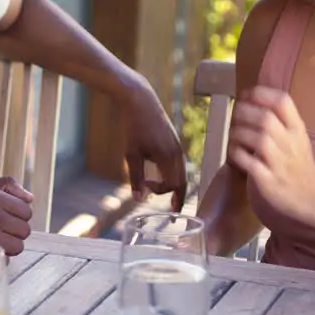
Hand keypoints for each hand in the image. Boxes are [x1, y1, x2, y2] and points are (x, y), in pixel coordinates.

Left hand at [121, 77, 187, 210]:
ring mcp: (177, 147)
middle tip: (174, 213)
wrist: (140, 101)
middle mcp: (177, 153)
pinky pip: (179, 164)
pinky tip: (166, 177)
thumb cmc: (134, 126)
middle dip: (178, 196)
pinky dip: (175, 174)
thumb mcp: (132, 154)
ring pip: (182, 172)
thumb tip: (138, 199)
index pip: (174, 185)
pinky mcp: (174, 141)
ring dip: (176, 186)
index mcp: (169, 157)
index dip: (162, 192)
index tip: (146, 188)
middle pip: (183, 181)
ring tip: (172, 198)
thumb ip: (136, 177)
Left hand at [226, 86, 314, 223]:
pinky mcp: (269, 180)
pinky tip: (234, 151)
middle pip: (266, 119)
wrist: (313, 195)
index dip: (261, 94)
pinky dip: (237, 154)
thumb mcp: (295, 135)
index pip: (283, 102)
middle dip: (245, 112)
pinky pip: (249, 163)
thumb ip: (279, 118)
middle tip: (235, 114)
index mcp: (297, 129)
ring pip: (258, 139)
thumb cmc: (298, 161)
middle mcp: (290, 143)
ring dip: (239, 133)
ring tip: (234, 134)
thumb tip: (251, 96)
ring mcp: (280, 163)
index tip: (246, 94)